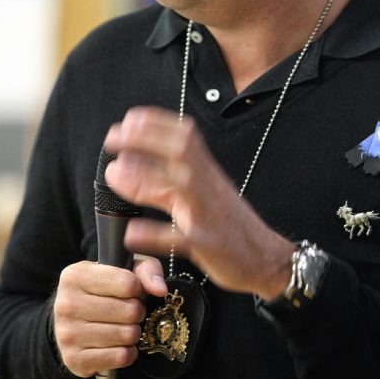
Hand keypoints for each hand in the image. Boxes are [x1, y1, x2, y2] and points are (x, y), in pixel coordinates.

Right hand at [53, 256, 166, 377]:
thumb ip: (146, 269)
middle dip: (138, 312)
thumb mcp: (123, 268)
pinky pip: (120, 357)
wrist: (70, 320)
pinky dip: (128, 352)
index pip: (128, 283)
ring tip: (124, 326)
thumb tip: (160, 289)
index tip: (133, 291)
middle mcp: (66, 304)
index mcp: (75, 276)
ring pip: (127, 335)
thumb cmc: (104, 289)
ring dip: (133, 332)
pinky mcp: (74, 360)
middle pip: (130, 311)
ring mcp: (67, 334)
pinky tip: (119, 344)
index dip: (138, 289)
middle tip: (130, 311)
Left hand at [104, 107, 294, 299]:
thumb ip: (156, 186)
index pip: (185, 135)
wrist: (266, 259)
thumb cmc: (225, 225)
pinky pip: (181, 236)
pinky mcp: (207, 244)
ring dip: (147, 174)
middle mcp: (209, 185)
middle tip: (113, 138)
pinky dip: (154, 233)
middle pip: (182, 150)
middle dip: (147, 138)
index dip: (156, 123)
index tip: (128, 120)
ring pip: (183, 184)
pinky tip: (131, 232)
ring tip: (115, 172)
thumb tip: (120, 169)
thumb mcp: (190, 200)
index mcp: (206, 172)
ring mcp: (209, 213)